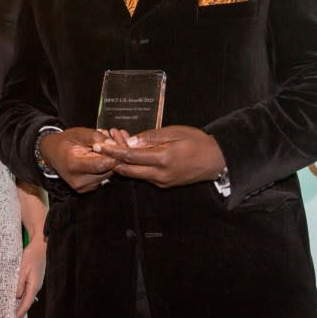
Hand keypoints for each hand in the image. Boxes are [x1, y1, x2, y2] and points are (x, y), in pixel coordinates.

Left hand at [15, 236, 45, 317]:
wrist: (40, 245)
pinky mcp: (33, 279)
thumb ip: (19, 283)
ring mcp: (35, 283)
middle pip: (27, 303)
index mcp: (34, 285)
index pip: (26, 303)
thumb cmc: (32, 255)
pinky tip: (17, 301)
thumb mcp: (23, 268)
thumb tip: (16, 296)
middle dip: (21, 314)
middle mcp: (36, 286)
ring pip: (27, 298)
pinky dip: (21, 299)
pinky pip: (26, 292)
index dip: (20, 313)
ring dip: (21, 307)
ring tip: (14, 317)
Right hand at [40, 127, 118, 191]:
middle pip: (107, 171)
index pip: (101, 164)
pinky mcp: (86, 189)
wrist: (53, 153)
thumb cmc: (65, 142)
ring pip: (108, 175)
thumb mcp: (79, 133)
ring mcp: (82, 187)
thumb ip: (96, 137)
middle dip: (114, 157)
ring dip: (111, 163)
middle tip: (114, 144)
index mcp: (73, 165)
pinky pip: (103, 178)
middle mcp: (78, 180)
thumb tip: (113, 144)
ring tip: (106, 150)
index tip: (118, 145)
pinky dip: (106, 169)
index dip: (112, 154)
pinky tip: (101, 158)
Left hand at [96, 125, 225, 188]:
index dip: (113, 151)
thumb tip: (130, 142)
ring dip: (122, 163)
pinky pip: (144, 176)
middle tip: (100, 148)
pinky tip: (130, 156)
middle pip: (128, 170)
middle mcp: (160, 174)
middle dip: (112, 160)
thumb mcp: (175, 132)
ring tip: (113, 148)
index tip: (99, 145)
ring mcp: (162, 182)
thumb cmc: (197, 142)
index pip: (131, 156)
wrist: (216, 161)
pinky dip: (134, 167)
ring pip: (135, 175)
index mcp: (163, 159)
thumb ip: (151, 137)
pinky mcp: (164, 184)